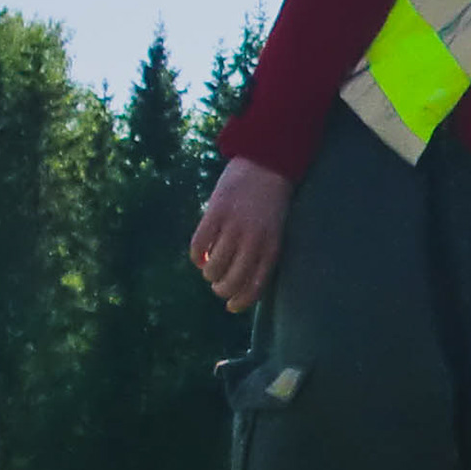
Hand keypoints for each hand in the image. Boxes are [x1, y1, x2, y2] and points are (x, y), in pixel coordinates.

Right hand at [190, 157, 291, 311]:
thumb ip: (261, 253)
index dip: (240, 302)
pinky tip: (199, 254)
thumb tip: (240, 282)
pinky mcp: (216, 212)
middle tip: (218, 285)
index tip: (231, 307)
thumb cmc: (271, 202)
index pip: (254, 286)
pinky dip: (196, 255)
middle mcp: (253, 240)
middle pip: (231, 281)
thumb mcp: (274, 230)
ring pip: (212, 267)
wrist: (267, 163)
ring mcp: (234, 226)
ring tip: (209, 267)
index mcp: (271, 247)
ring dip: (208, 273)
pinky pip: (198, 245)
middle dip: (221, 289)